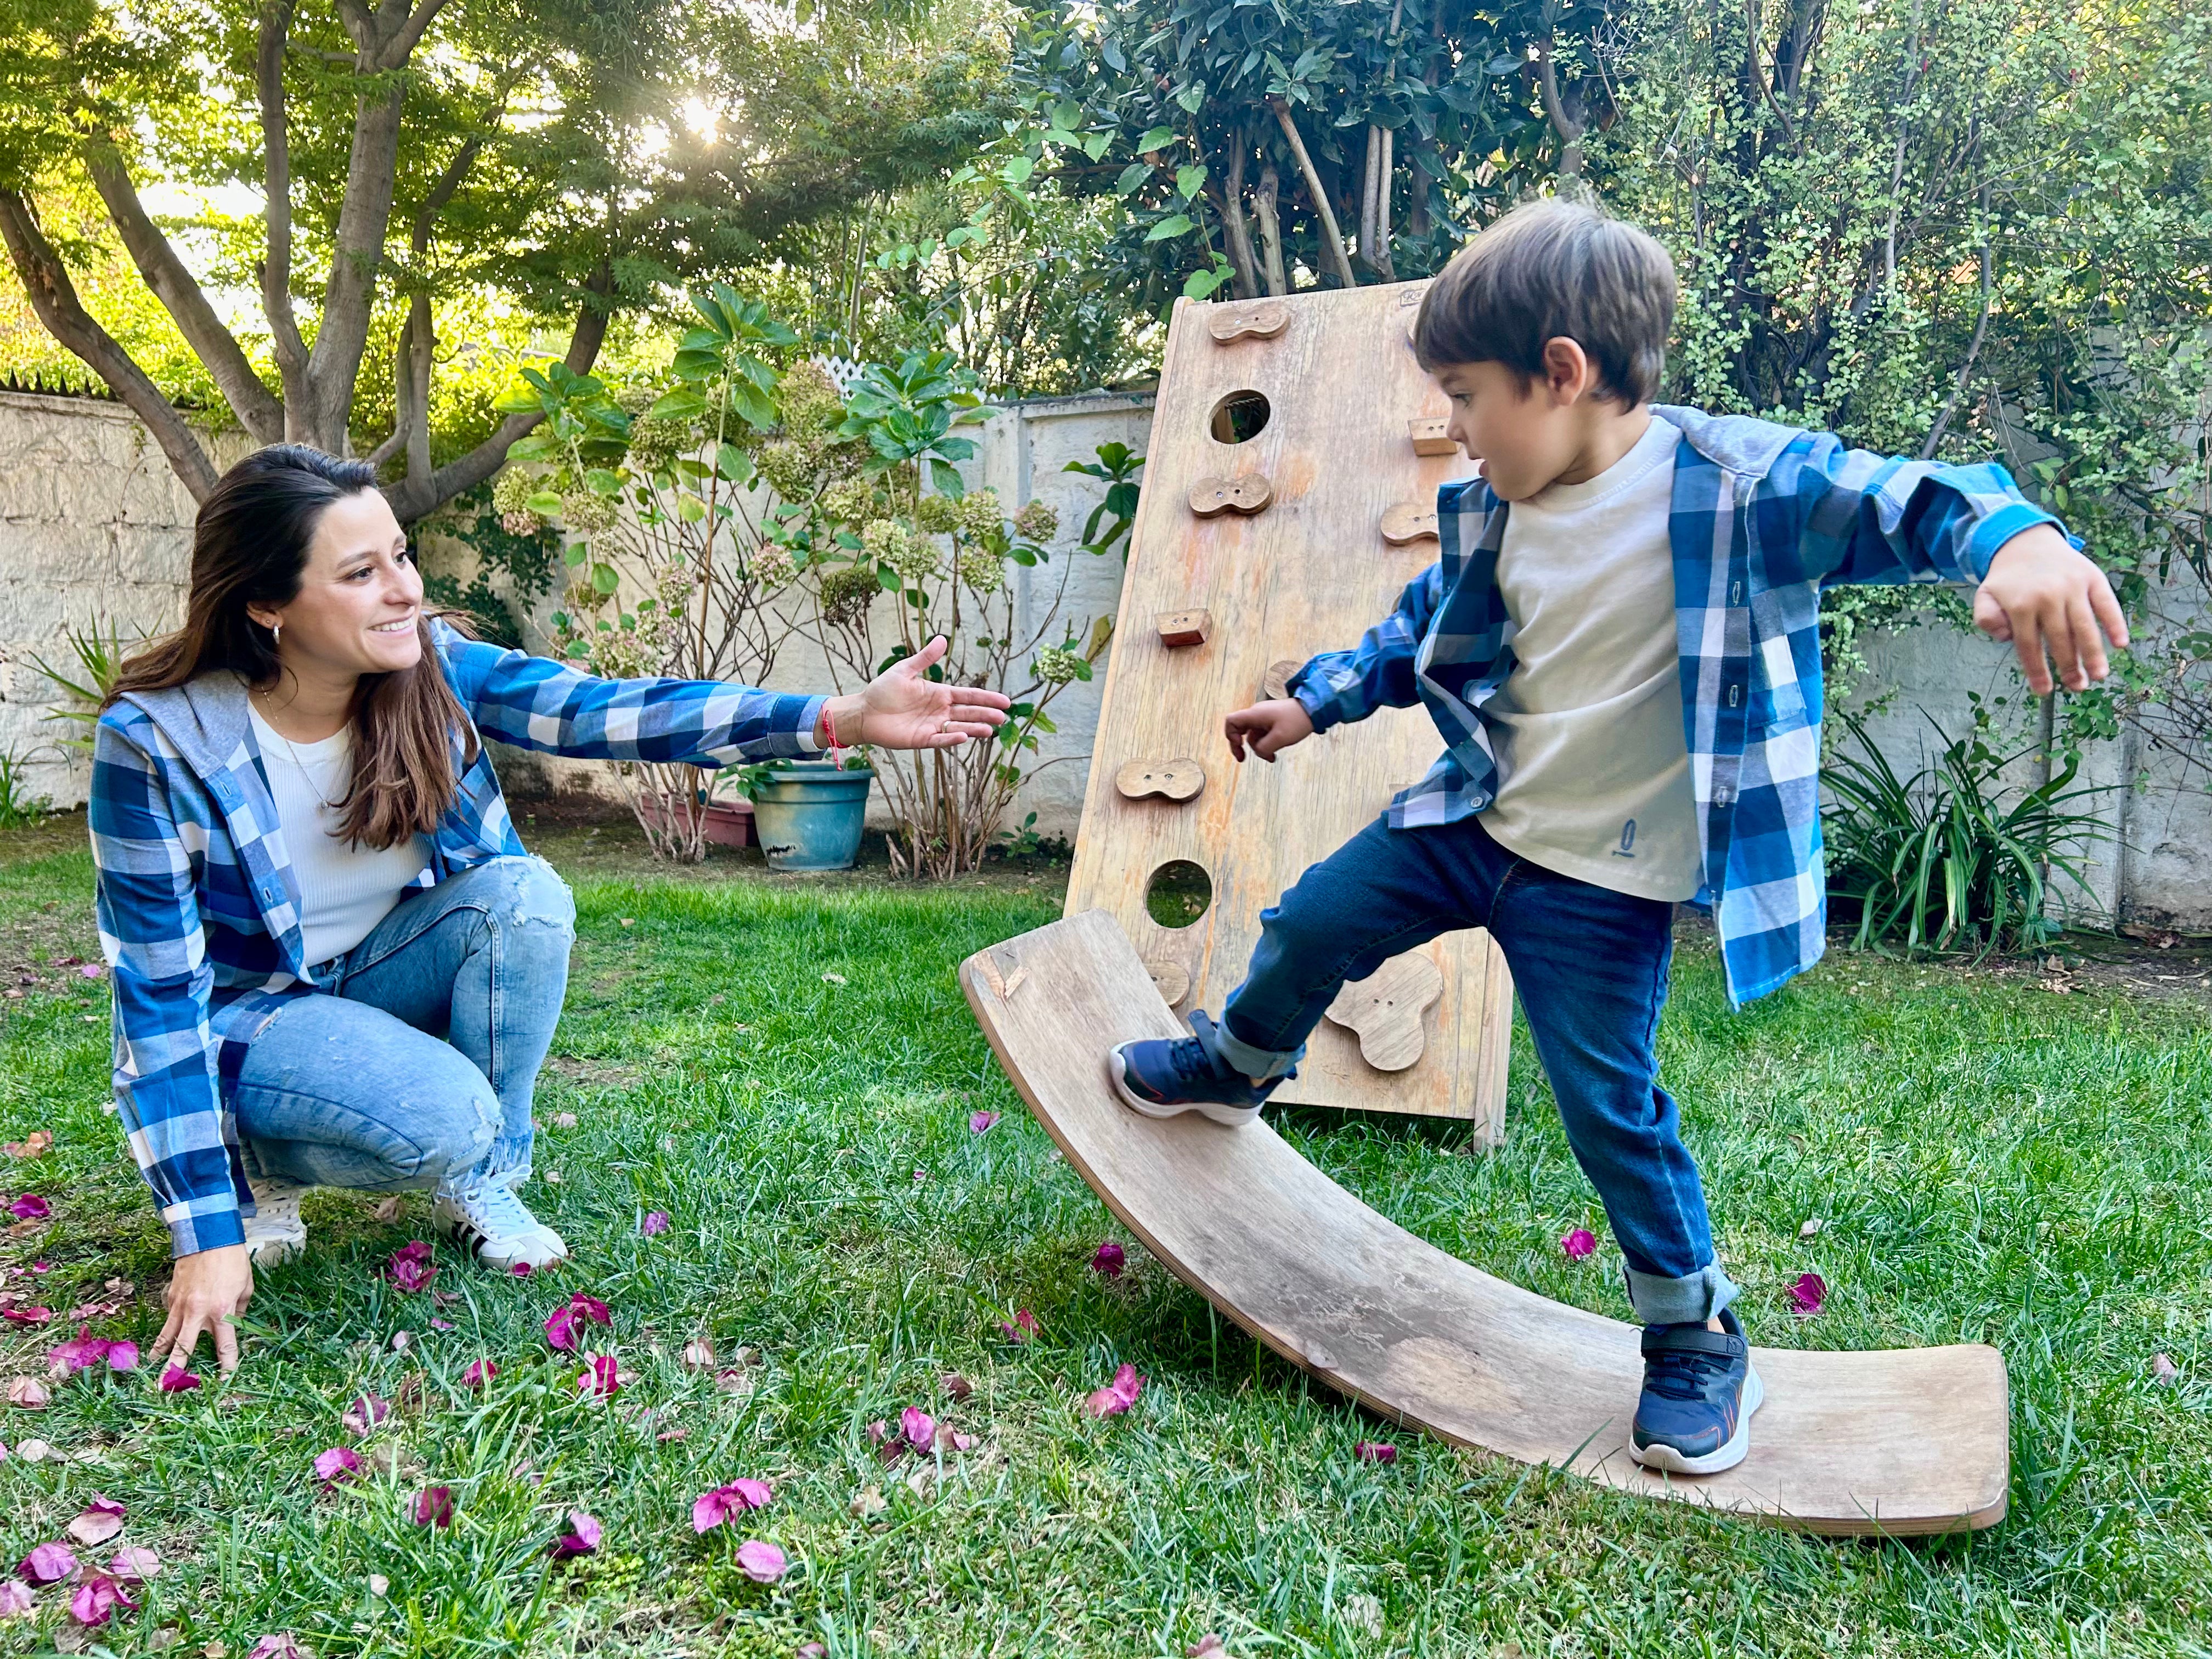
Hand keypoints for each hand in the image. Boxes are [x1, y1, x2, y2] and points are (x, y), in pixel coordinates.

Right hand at [149, 1244, 252, 1378]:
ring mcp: (180, 1305)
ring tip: (152, 1368)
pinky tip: (164, 1337)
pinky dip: (166, 1328)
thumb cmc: (232, 1261)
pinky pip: (168, 1318)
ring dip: (160, 1353)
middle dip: (175, 1369)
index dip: (225, 1363)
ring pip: (167, 1334)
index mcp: (221, 1310)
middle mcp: (198, 1312)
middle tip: (165, 1388)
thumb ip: (240, 1309)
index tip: (223, 1379)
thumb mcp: (245, 1286)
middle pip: (184, 1347)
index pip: (224, 1344)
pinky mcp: (170, 1296)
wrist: (208, 1236)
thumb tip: (236, 1324)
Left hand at [820, 636, 1012, 750]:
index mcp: (939, 694)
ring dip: (974, 729)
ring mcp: (932, 726)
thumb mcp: (905, 670)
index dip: (986, 698)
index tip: (1004, 701)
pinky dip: (952, 738)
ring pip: (959, 727)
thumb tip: (942, 639)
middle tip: (1003, 717)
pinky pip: (940, 739)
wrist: (864, 711)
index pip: (968, 696)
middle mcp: (939, 711)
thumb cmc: (883, 690)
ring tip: (990, 731)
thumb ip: (925, 657)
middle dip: (985, 715)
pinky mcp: (922, 739)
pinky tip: (963, 736)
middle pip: (968, 713)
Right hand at [1224, 698, 1313, 762]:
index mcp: (1255, 715)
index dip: (1230, 735)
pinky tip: (1274, 752)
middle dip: (1241, 746)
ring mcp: (1264, 717)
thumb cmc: (1297, 720)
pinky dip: (1266, 743)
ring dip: (1259, 747)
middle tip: (1243, 759)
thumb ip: (1263, 748)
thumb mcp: (1280, 739)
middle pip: (1240, 730)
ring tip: (1271, 757)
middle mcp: (1257, 714)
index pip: (1231, 721)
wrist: (1314, 710)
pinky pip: (1262, 733)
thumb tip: (1258, 753)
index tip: (1240, 746)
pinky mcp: (1272, 720)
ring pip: (1253, 735)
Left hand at [1973, 526, 2129, 693]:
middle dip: (2069, 667)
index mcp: (2020, 605)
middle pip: (2060, 639)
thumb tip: (2008, 637)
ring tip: (2099, 675)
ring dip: (2094, 653)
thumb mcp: (1984, 597)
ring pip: (2085, 625)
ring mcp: (2072, 586)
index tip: (2045, 691)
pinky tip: (2120, 644)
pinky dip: (2115, 623)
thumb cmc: (2007, 580)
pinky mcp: (2092, 577)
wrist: (2026, 543)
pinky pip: (2106, 603)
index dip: (2037, 671)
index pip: (2029, 646)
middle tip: (2077, 688)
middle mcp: (2048, 596)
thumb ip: (1987, 619)